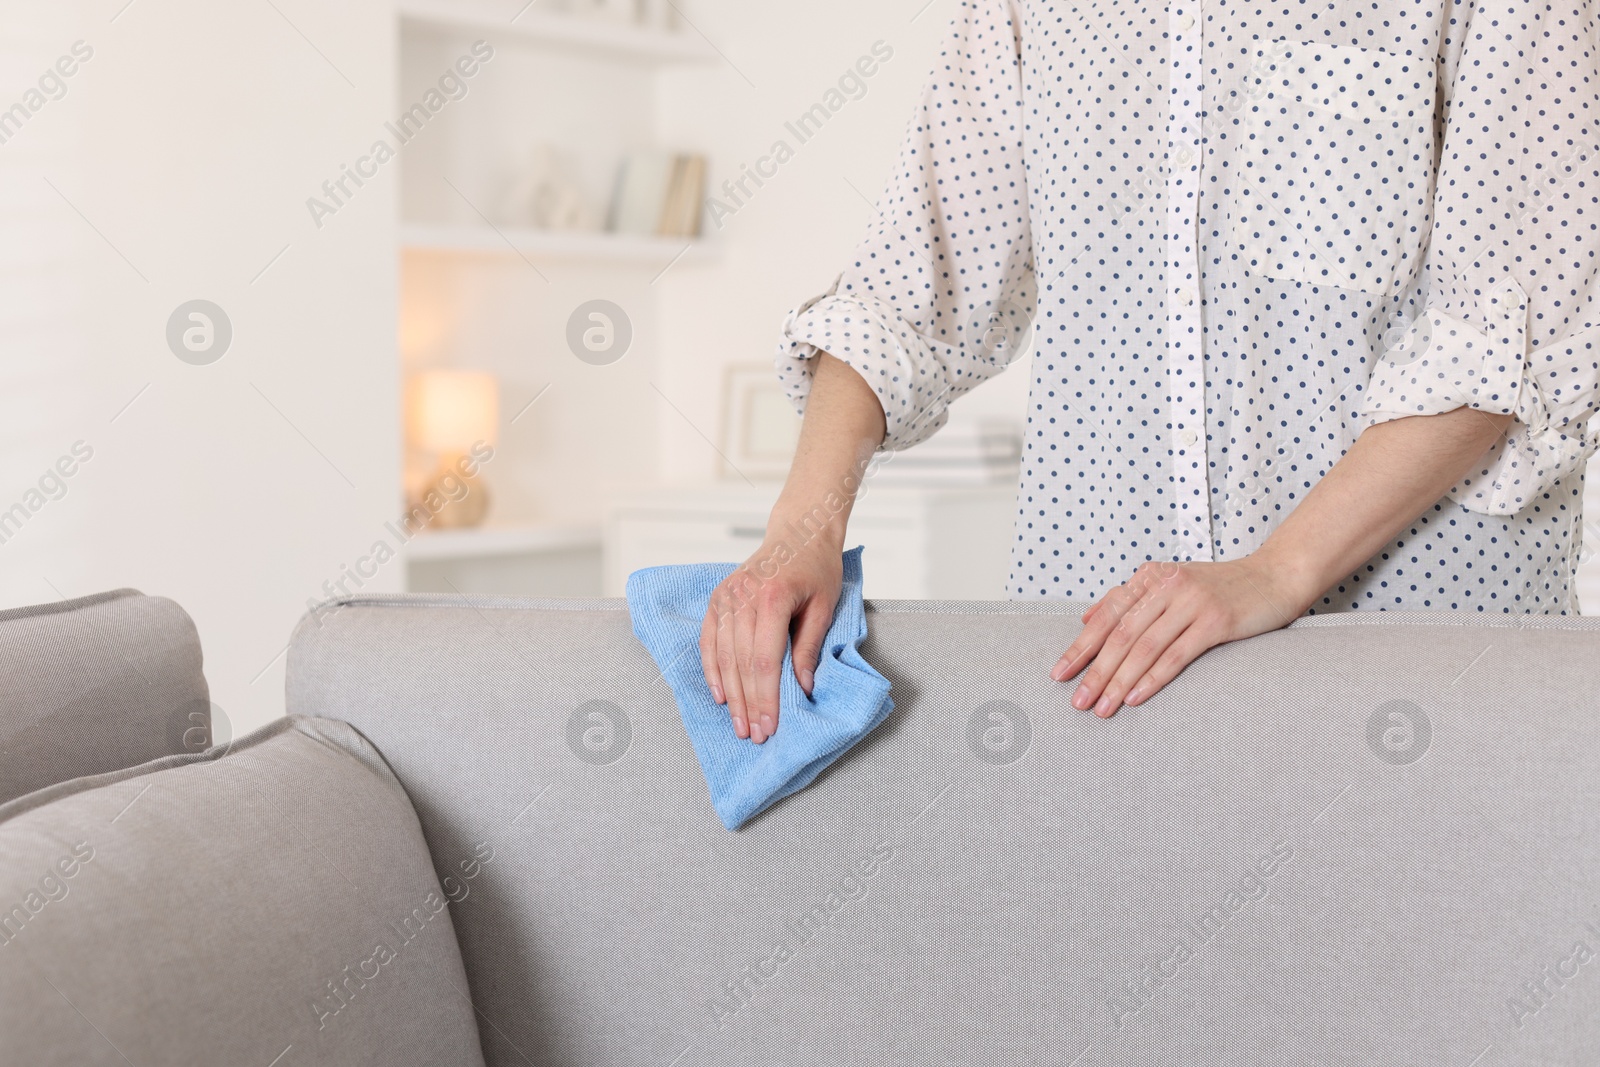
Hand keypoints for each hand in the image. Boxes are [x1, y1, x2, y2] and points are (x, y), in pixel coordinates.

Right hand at [700, 533, 842, 743]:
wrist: (797, 532)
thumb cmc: (817, 568)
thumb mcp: (824, 607)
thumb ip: (809, 647)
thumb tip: (802, 689)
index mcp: (772, 597)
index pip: (764, 660)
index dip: (766, 698)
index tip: (770, 727)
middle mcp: (743, 596)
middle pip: (741, 663)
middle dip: (747, 704)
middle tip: (753, 735)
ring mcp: (726, 596)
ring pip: (723, 656)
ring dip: (730, 695)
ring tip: (738, 724)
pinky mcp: (717, 598)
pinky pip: (708, 640)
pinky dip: (712, 670)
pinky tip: (719, 695)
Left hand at [1050, 555, 1308, 716]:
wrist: (1277, 576)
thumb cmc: (1223, 587)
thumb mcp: (1172, 584)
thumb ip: (1131, 599)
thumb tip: (1086, 618)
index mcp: (1151, 577)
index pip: (1107, 615)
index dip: (1081, 646)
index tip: (1059, 673)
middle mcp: (1167, 586)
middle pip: (1120, 634)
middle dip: (1095, 670)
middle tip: (1076, 700)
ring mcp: (1192, 602)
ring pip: (1144, 647)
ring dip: (1118, 681)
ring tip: (1101, 707)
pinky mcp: (1216, 620)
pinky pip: (1176, 654)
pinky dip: (1152, 678)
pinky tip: (1135, 698)